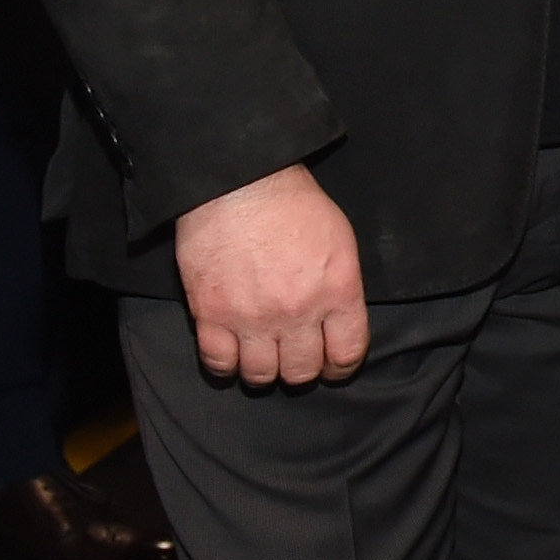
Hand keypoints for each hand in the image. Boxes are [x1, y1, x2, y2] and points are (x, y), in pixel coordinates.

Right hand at [174, 163, 367, 386]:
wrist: (239, 183)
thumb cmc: (294, 204)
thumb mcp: (341, 241)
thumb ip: (342, 287)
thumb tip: (337, 321)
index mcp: (337, 290)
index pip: (348, 353)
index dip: (341, 366)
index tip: (333, 366)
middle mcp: (297, 311)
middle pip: (303, 371)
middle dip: (302, 370)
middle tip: (295, 357)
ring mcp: (252, 317)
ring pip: (261, 376)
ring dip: (264, 372)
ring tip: (263, 357)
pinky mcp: (211, 315)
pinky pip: (218, 364)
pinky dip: (226, 366)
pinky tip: (231, 355)